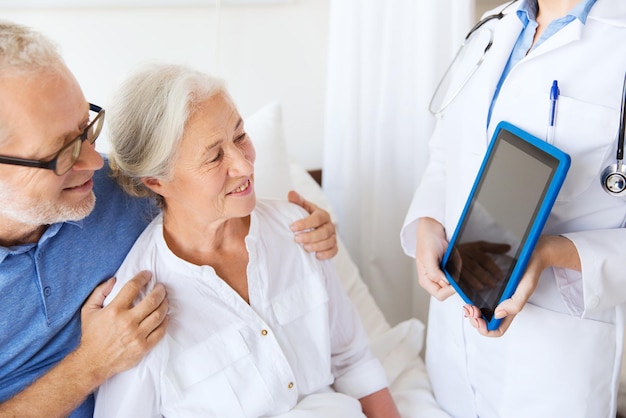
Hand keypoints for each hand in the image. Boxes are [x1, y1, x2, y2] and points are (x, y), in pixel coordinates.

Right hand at [77, 271, 168, 381]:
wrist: (93, 362)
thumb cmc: (91, 335)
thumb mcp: (88, 311)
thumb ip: (99, 292)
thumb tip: (114, 279)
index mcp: (114, 310)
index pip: (133, 287)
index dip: (143, 278)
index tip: (148, 274)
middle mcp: (127, 321)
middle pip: (152, 300)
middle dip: (160, 290)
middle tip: (161, 287)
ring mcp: (137, 335)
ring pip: (159, 314)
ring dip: (165, 304)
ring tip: (164, 300)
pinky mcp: (143, 347)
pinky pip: (160, 331)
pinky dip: (165, 322)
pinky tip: (164, 316)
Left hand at [288, 190, 337, 259]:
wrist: (314, 227)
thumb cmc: (307, 217)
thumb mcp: (302, 207)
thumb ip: (297, 201)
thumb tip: (291, 193)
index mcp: (322, 214)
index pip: (317, 218)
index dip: (305, 223)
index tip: (293, 227)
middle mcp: (329, 225)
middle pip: (324, 231)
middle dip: (310, 236)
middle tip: (297, 239)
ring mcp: (332, 236)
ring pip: (329, 242)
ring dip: (317, 246)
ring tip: (305, 248)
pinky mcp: (333, 246)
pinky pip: (334, 251)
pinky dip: (326, 254)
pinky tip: (316, 256)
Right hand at [415, 217, 455, 300]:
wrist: (432, 231)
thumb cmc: (426, 242)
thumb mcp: (428, 257)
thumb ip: (434, 272)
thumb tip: (445, 283)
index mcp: (426, 281)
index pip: (440, 295)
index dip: (449, 290)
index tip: (455, 281)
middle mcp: (435, 280)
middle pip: (450, 290)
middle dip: (454, 278)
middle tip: (452, 265)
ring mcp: (443, 275)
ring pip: (456, 281)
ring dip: (456, 269)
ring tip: (449, 257)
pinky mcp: (449, 269)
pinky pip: (459, 272)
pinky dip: (458, 264)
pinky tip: (452, 256)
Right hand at [453, 240, 510, 290]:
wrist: (446, 249)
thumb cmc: (465, 249)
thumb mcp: (479, 245)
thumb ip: (494, 247)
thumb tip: (508, 248)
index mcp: (472, 250)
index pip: (484, 260)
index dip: (493, 268)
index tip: (500, 276)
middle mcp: (464, 257)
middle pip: (476, 268)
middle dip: (485, 278)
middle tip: (494, 285)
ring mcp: (456, 265)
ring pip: (467, 275)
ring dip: (476, 283)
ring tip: (484, 288)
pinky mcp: (451, 272)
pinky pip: (458, 281)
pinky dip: (464, 287)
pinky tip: (470, 293)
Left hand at [463, 234, 579, 336]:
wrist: (533, 253)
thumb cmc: (531, 270)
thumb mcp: (526, 286)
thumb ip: (516, 303)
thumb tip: (497, 315)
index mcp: (510, 310)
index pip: (497, 330)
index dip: (485, 329)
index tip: (477, 318)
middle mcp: (502, 306)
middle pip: (486, 324)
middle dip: (475, 320)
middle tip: (469, 310)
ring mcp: (497, 298)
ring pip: (481, 314)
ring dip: (472, 313)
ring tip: (468, 305)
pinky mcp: (493, 288)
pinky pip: (480, 299)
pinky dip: (472, 301)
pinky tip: (468, 295)